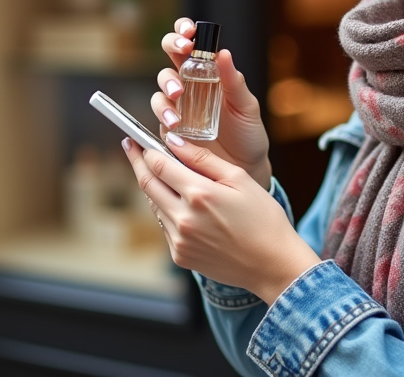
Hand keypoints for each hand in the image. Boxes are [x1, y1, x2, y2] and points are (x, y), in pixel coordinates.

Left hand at [123, 133, 320, 304]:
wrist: (272, 264)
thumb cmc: (263, 218)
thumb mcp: (239, 179)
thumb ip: (203, 158)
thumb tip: (173, 141)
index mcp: (199, 194)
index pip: (159, 165)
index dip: (144, 149)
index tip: (136, 139)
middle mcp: (183, 219)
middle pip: (147, 185)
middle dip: (138, 163)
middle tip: (131, 148)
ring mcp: (179, 241)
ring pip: (154, 206)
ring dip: (154, 188)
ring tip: (159, 173)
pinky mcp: (180, 256)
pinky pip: (165, 227)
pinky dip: (167, 211)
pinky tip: (181, 204)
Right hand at [152, 18, 271, 188]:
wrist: (244, 169)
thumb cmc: (248, 134)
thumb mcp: (246, 106)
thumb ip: (233, 82)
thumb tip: (224, 53)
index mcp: (209, 74)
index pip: (191, 44)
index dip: (184, 31)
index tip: (189, 31)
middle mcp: (190, 86)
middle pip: (169, 57)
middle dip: (171, 46)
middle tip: (182, 51)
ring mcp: (179, 107)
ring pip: (161, 87)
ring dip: (166, 87)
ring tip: (178, 97)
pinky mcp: (171, 130)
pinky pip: (159, 117)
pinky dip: (163, 116)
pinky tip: (175, 124)